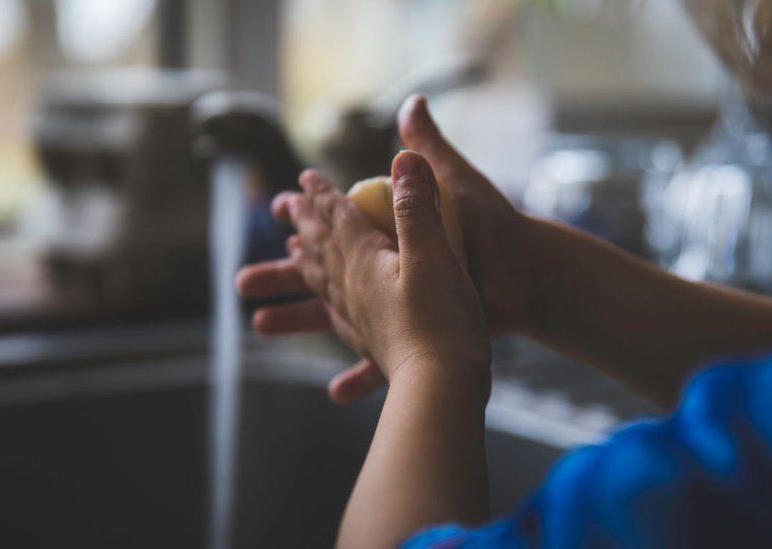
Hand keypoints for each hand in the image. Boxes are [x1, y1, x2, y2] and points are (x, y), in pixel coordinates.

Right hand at [240, 95, 543, 403]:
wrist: (530, 277)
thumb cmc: (496, 228)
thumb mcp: (460, 184)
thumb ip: (431, 150)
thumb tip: (411, 102)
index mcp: (392, 235)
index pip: (339, 224)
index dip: (309, 217)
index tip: (276, 207)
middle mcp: (388, 270)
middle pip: (324, 274)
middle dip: (283, 275)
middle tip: (240, 281)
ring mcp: (399, 306)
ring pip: (339, 318)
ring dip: (301, 322)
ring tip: (260, 325)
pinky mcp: (417, 338)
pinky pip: (383, 364)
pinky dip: (361, 376)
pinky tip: (335, 394)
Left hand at [251, 152, 491, 392]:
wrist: (444, 384)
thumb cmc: (443, 318)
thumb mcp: (435, 252)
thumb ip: (417, 204)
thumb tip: (403, 155)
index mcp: (365, 261)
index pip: (337, 219)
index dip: (321, 196)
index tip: (303, 179)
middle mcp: (355, 289)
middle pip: (322, 249)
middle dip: (305, 223)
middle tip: (284, 205)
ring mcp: (364, 319)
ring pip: (324, 283)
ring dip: (306, 262)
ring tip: (292, 250)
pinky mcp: (378, 345)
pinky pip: (342, 320)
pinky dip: (330, 308)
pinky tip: (331, 315)